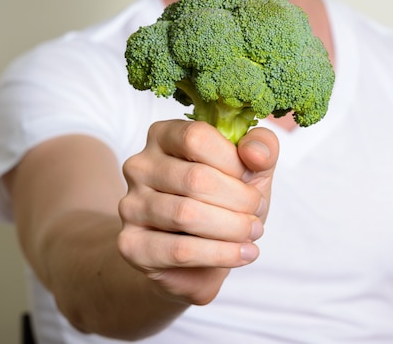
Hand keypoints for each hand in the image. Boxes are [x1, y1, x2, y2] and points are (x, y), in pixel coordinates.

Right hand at [118, 120, 278, 304]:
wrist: (198, 258)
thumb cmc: (224, 202)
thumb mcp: (252, 170)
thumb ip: (262, 148)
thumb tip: (254, 152)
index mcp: (163, 135)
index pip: (197, 137)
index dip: (233, 161)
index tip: (252, 180)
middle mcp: (139, 166)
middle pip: (195, 178)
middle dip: (239, 200)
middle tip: (258, 214)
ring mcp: (130, 205)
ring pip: (187, 214)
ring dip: (232, 228)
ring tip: (252, 234)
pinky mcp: (131, 245)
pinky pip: (181, 250)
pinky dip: (221, 254)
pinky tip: (242, 253)